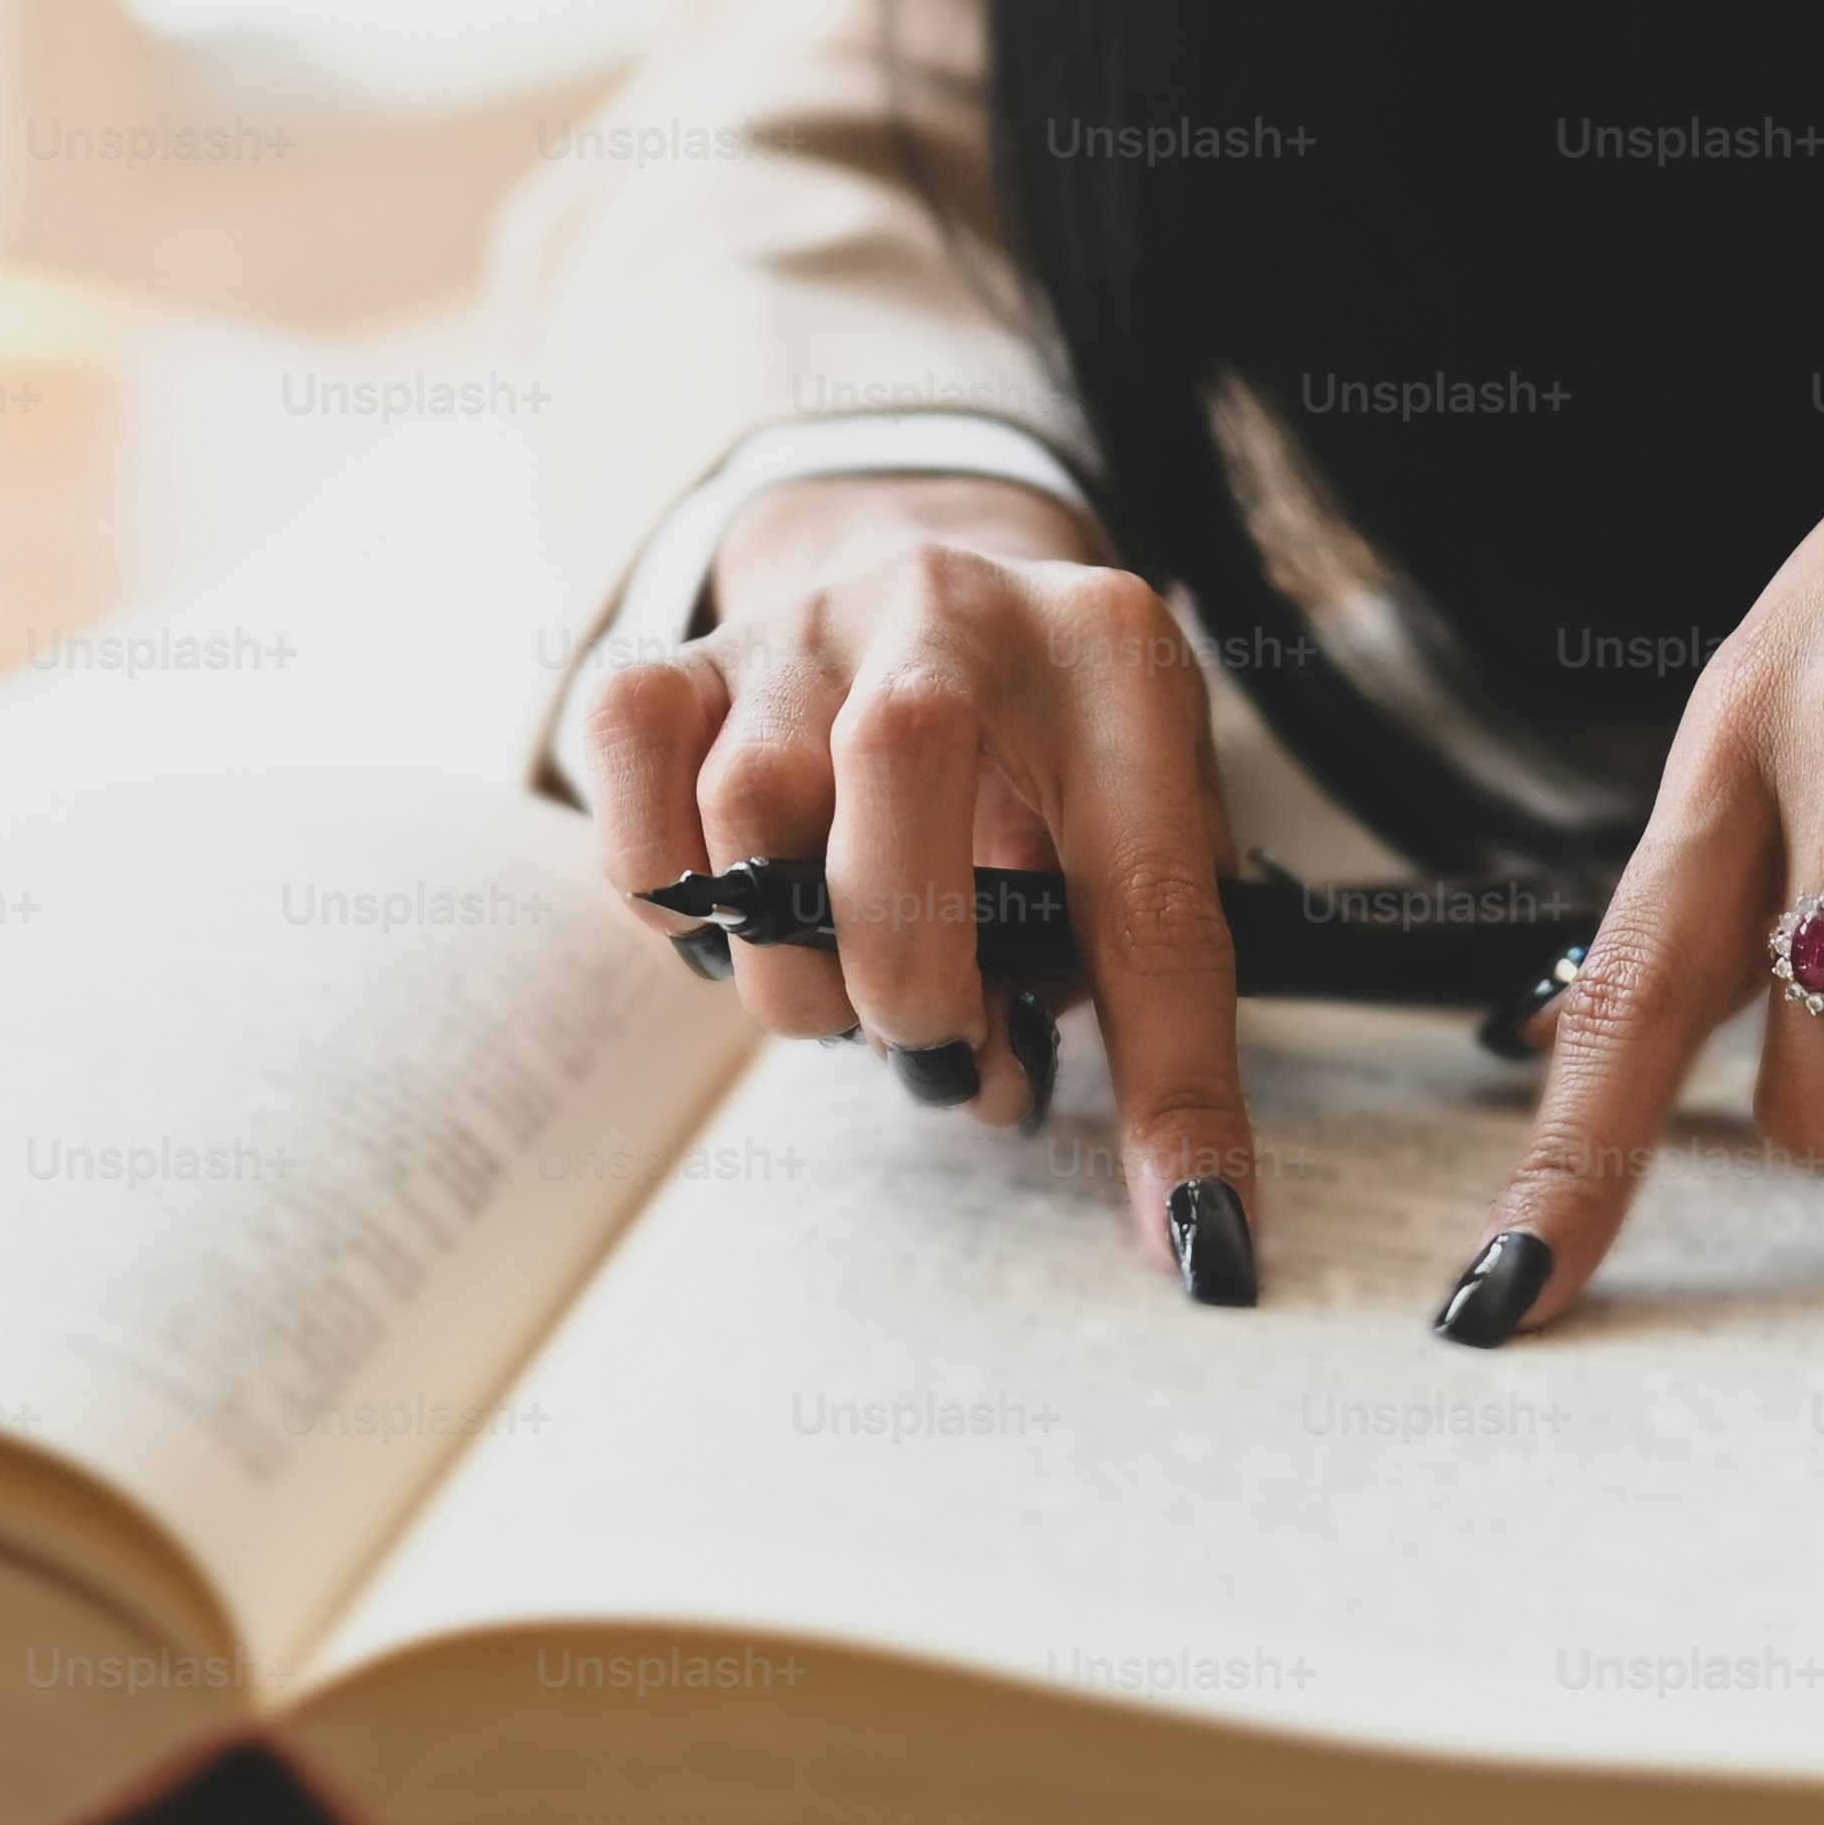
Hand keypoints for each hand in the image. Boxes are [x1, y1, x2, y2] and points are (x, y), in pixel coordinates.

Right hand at [570, 470, 1264, 1297]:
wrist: (938, 602)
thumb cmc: (1053, 763)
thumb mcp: (1139, 848)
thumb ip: (1138, 1006)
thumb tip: (1131, 1184)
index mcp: (1113, 657)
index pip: (1152, 886)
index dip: (1168, 1072)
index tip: (1193, 1221)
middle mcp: (954, 605)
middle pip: (904, 751)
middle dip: (907, 967)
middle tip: (933, 1042)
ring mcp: (808, 618)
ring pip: (750, 793)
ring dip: (791, 962)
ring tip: (840, 993)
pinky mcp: (687, 649)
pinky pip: (630, 755)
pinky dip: (668, 879)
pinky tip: (738, 914)